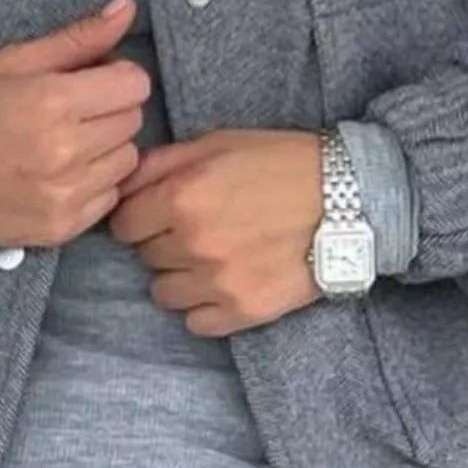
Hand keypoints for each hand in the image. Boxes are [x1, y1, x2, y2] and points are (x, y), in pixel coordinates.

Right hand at [0, 0, 149, 247]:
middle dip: (111, 109)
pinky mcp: (63, 225)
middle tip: (74, 112)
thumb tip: (127, 7)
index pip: (134, 85)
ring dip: (107, 148)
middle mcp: (66, 150)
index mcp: (53, 101)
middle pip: (133, 121)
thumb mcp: (14, 62)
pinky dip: (94, 183)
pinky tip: (61, 174)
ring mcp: (66, 193)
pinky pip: (109, 197)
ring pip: (127, 160)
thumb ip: (77, 37)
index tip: (94, 81)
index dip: (117, 77)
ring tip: (68, 143)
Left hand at [107, 128, 323, 336]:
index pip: (122, 225)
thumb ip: (160, 163)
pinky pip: (196, 323)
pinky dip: (204, 307)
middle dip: (162, 243)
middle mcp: (193, 243)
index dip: (139, 217)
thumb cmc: (280, 162)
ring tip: (212, 256)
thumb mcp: (216, 143)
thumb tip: (119, 185)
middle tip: (197, 229)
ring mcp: (218, 282)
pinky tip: (226, 282)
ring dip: (180, 276)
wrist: (349, 198)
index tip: (159, 213)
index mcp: (181, 197)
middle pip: (144, 258)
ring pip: (164, 294)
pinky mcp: (244, 311)